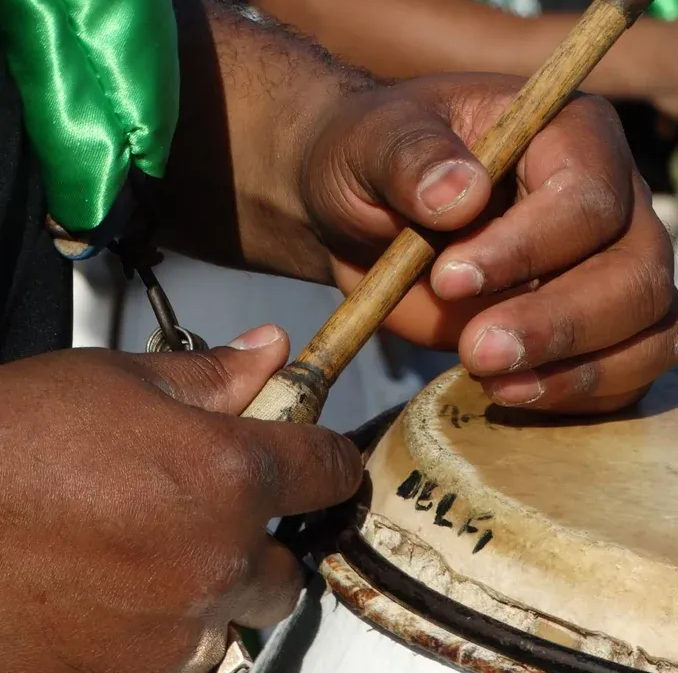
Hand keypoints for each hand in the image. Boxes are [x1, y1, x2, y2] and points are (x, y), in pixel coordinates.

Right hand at [0, 326, 361, 672]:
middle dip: (260, 547)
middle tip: (212, 521)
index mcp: (232, 476)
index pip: (328, 470)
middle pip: (286, 572)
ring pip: (232, 624)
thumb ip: (215, 376)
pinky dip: (161, 634)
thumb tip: (269, 350)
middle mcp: (218, 561)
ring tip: (151, 562)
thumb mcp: (120, 382)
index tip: (322, 463)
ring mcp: (172, 631)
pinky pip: (175, 660)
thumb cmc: (14, 439)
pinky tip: (115, 597)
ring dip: (211, 597)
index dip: (331, 461)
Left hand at [302, 74, 677, 413]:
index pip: (588, 196)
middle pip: (637, 270)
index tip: (448, 279)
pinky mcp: (611, 324)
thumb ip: (407, 156)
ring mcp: (622, 263)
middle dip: (560, 322)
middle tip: (475, 352)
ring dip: (580, 368)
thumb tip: (459, 192)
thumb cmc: (374, 163)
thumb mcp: (368, 143)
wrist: (370, 218)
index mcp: (571, 132)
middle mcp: (617, 195)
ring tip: (493, 382)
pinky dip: (586, 393)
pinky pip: (636, 366)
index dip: (528, 247)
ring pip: (651, 323)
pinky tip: (513, 393)